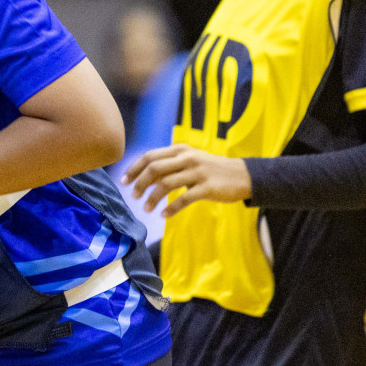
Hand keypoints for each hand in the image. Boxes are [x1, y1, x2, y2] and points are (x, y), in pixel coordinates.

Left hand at [122, 144, 252, 217]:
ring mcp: (197, 172)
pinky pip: (184, 199)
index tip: (123, 182)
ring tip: (146, 209)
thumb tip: (143, 176)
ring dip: (152, 198)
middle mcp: (187, 158)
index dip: (134, 169)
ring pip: (166, 184)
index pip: (149, 156)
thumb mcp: (190, 160)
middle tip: (134, 197)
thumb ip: (169, 165)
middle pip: (154, 169)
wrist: (242, 175)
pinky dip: (171, 208)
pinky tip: (164, 215)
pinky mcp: (207, 187)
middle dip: (140, 184)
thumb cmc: (210, 169)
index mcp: (180, 150)